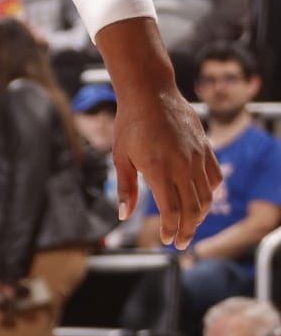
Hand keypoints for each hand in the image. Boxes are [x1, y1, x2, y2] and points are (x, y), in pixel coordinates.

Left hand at [113, 71, 220, 246]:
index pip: (171, 210)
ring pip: (206, 196)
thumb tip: (124, 215)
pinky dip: (210, 193)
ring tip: (190, 225)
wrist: (151, 93)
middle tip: (181, 242)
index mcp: (158, 169)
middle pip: (192, 209)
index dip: (172, 229)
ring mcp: (197, 157)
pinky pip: (214, 178)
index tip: (168, 240)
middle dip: (187, 230)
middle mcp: (181, 165)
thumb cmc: (129, 124)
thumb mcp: (120, 157)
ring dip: (200, 216)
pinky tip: (201, 201)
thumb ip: (126, 188)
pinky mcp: (206, 149)